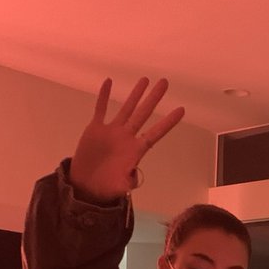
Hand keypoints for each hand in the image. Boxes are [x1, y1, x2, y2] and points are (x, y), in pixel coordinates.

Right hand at [70, 77, 184, 201]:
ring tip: (145, 79)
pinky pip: (100, 109)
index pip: (154, 133)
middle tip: (165, 82)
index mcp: (135, 150)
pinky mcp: (96, 129)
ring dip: (135, 94)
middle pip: (143, 114)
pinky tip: (109, 82)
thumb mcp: (119, 187)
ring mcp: (111, 131)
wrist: (86, 185)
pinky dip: (104, 96)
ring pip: (126, 108)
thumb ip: (128, 182)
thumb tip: (135, 179)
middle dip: (153, 98)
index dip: (167, 122)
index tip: (181, 110)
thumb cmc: (106, 188)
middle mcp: (126, 137)